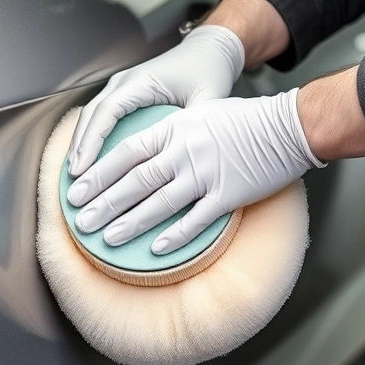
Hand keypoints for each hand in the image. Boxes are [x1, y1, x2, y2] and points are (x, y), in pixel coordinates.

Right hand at [66, 24, 244, 176]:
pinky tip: (90, 160)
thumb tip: (184, 156)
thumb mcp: (208, 99)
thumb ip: (195, 126)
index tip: (84, 168)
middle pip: (91, 115)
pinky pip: (100, 116)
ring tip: (76, 174)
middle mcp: (125, 82)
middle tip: (74, 179)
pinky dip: (91, 137)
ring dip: (81, 143)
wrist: (208, 50)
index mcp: (142, 81)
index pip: (107, 112)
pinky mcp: (124, 94)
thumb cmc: (207, 70)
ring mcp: (121, 86)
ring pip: (91, 115)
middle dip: (80, 147)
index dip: (92, 141)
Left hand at [66, 89, 325, 254]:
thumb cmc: (246, 120)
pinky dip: (174, 236)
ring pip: (160, 202)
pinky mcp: (228, 194)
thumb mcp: (200, 114)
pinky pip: (196, 220)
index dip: (98, 174)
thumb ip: (170, 133)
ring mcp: (207, 173)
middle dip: (105, 203)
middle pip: (136, 180)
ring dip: (131, 223)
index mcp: (175, 128)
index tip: (76, 190)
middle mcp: (186, 150)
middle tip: (81, 221)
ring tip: (107, 238)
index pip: (125, 152)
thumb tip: (140, 154)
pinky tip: (155, 250)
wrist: (289, 126)